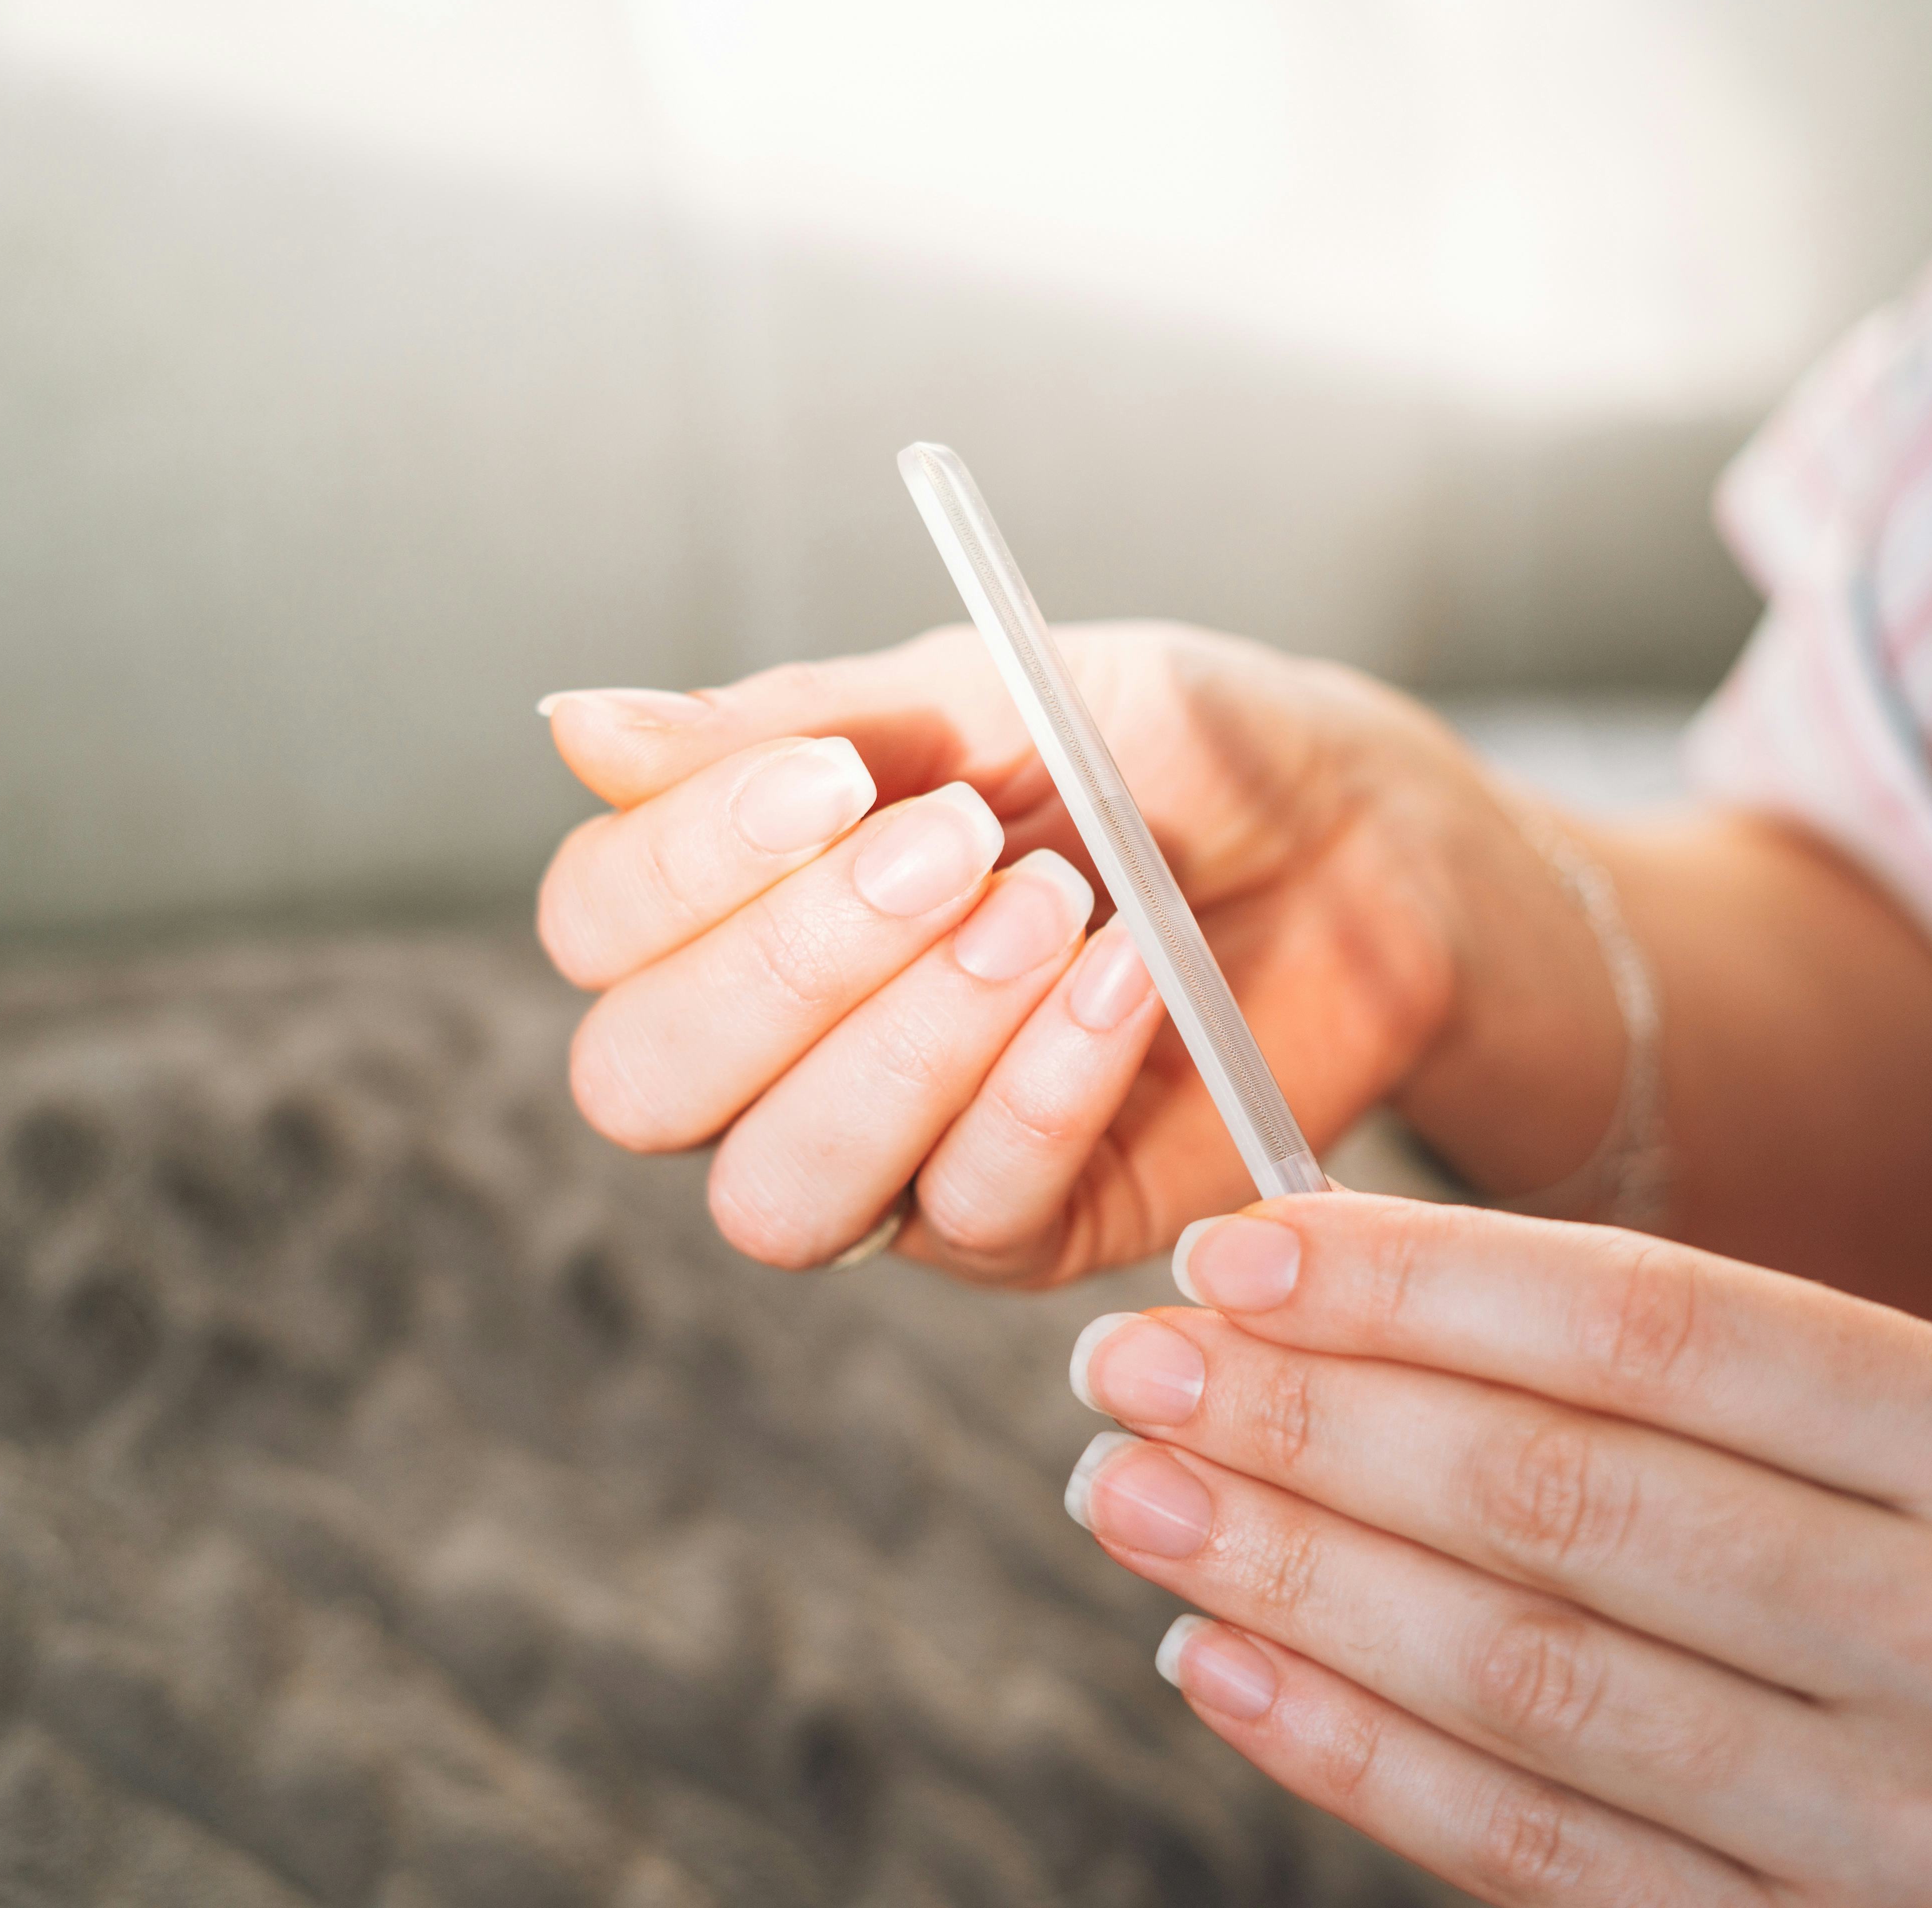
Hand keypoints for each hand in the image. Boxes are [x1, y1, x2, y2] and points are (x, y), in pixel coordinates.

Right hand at [534, 626, 1576, 1283]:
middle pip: (643, 1084)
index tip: (840, 774)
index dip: (688, 863)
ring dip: (908, 1049)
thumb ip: (792, 728)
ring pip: (779, 1196)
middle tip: (960, 846)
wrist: (1358, 835)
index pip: (596, 927)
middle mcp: (775, 1059)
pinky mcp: (1022, 1235)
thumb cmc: (1160, 752)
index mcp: (734, 909)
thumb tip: (573, 728)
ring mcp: (892, 1164)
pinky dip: (1045, 1090)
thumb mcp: (987, 695)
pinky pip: (972, 1212)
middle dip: (791, 965)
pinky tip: (1128, 984)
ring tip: (1054, 912)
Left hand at [1063, 1192, 1931, 1905]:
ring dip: (1291, 1578)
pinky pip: (1533, 1849)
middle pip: (1565, 1497)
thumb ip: (1659, 1379)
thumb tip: (1313, 1295)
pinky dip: (1350, 1753)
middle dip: (1310, 1418)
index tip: (1234, 1252)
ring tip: (1132, 1493)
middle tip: (1129, 1364)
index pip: (1652, 1325)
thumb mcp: (1898, 1452)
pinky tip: (1216, 1663)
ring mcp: (1914, 1835)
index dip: (1417, 1283)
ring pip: (1523, 1678)